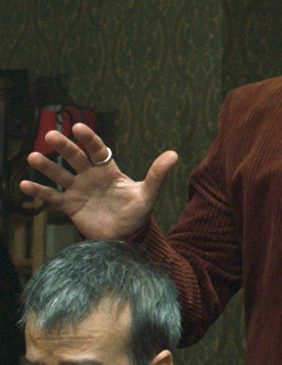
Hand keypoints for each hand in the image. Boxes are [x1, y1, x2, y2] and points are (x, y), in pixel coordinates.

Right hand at [19, 123, 177, 239]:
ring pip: (60, 174)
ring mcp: (78, 190)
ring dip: (47, 166)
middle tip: (51, 135)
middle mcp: (90, 176)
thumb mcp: (148, 194)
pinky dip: (39, 191)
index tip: (78, 127)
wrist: (126, 237)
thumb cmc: (137, 213)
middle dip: (64, 147)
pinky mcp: (70, 206)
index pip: (97, 150)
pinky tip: (24, 185)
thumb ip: (157, 174)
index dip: (88, 139)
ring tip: (33, 157)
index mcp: (108, 170)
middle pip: (75, 157)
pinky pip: (52, 197)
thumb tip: (174, 154)